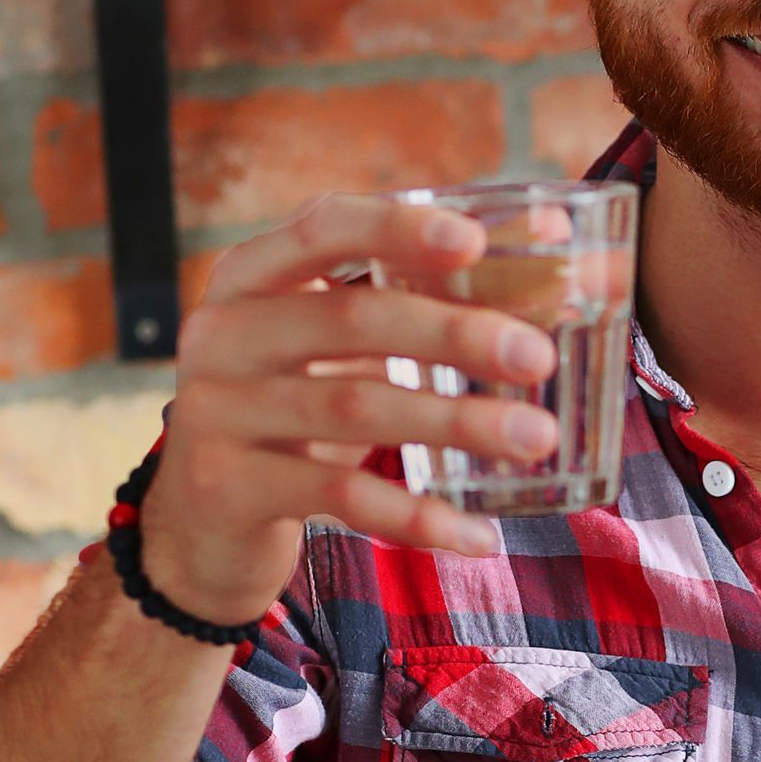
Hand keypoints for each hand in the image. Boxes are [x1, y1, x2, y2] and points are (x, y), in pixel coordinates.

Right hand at [143, 193, 561, 627]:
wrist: (198, 522)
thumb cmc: (299, 402)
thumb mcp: (343, 344)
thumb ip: (426, 296)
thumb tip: (562, 250)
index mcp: (253, 275)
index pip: (322, 227)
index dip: (396, 227)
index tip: (475, 240)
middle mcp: (222, 332)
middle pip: (351, 319)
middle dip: (455, 333)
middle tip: (538, 356)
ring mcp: (216, 412)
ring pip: (354, 408)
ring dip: (455, 422)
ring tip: (536, 436)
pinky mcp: (226, 489)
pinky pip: (337, 499)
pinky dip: (415, 516)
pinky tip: (479, 534)